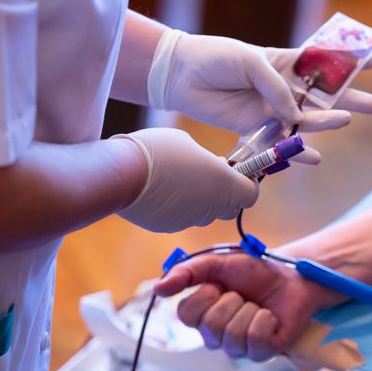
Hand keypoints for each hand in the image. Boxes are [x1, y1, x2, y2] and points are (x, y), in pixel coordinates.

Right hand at [114, 128, 257, 232]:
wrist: (121, 175)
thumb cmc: (159, 151)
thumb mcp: (188, 143)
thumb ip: (205, 159)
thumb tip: (204, 166)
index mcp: (224, 185)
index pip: (250, 193)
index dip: (246, 181)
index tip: (234, 169)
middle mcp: (211, 208)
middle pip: (229, 207)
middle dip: (224, 192)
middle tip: (208, 171)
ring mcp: (190, 220)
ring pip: (204, 212)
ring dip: (199, 198)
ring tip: (177, 177)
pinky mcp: (168, 227)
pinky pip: (181, 217)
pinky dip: (177, 206)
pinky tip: (159, 189)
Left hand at [148, 30, 371, 135]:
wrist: (182, 76)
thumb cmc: (216, 58)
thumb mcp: (250, 62)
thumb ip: (276, 88)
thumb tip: (296, 114)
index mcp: (284, 62)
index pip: (321, 63)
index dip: (345, 64)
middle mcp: (282, 88)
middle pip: (322, 95)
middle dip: (348, 98)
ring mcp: (271, 110)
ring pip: (305, 119)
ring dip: (326, 122)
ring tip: (346, 121)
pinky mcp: (256, 129)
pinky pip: (281, 142)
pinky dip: (296, 152)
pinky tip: (314, 158)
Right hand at [153, 253, 334, 360]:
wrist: (291, 276)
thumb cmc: (254, 271)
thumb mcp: (218, 263)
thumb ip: (187, 272)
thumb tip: (158, 289)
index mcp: (201, 315)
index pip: (185, 314)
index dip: (205, 295)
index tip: (220, 285)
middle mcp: (216, 336)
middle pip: (210, 326)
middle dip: (232, 301)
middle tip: (243, 295)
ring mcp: (239, 348)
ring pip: (233, 335)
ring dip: (250, 310)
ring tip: (258, 305)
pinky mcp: (262, 352)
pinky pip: (256, 341)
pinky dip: (265, 321)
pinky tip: (270, 316)